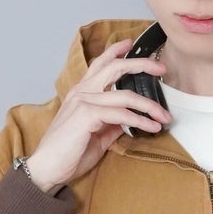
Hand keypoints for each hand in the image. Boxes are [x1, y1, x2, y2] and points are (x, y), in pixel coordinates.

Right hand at [25, 39, 170, 192]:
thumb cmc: (68, 153)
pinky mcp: (86, 115)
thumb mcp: (97, 135)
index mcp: (81, 93)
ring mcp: (83, 102)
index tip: (131, 44)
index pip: (99, 65)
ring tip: (164, 116)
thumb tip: (130, 121)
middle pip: (114, 68)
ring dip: (149, 106)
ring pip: (125, 95)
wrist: (48, 169)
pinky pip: (121, 114)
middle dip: (141, 64)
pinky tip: (151, 127)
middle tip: (162, 68)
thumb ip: (112, 124)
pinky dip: (139, 120)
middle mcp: (81, 92)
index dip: (115, 52)